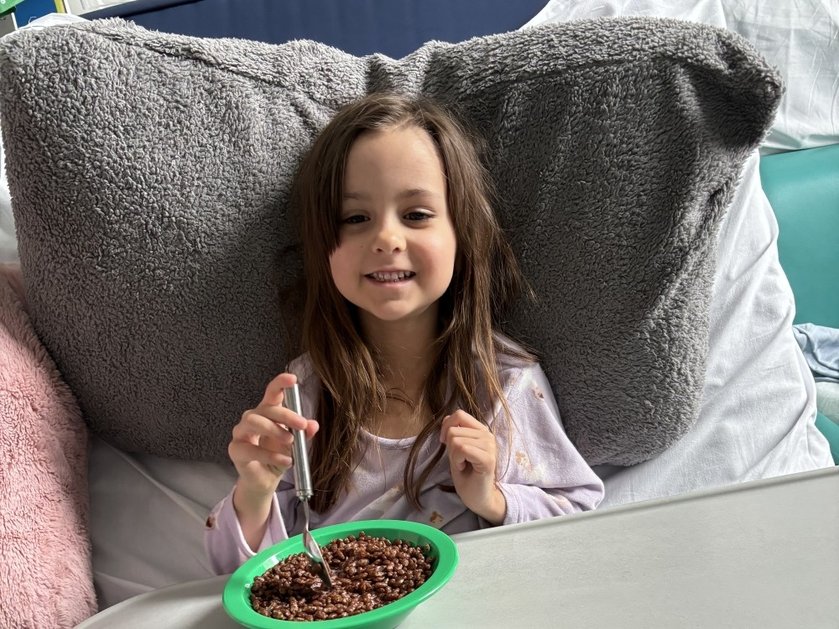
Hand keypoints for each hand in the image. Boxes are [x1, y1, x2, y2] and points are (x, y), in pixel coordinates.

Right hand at [229, 373, 318, 499]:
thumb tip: (313, 424)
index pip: (272, 393)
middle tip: (302, 425)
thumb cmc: (278, 455)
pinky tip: (285, 460)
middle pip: (266, 408)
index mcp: (267, 413)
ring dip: (274, 430)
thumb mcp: (296, 444)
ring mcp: (241, 433)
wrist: (265, 479)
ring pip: (253, 422)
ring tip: (290, 441)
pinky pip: (250, 449)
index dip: (280, 383)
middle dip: (286, 415)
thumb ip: (303, 433)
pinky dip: (271, 455)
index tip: (293, 379)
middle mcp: (252, 418)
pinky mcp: (235, 450)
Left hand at [440, 410, 505, 524]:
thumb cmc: (467, 475)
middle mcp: (487, 435)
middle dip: (449, 447)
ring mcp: (489, 446)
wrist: (478, 498)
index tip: (445, 443)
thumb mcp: (456, 449)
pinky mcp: (488, 459)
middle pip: (454, 429)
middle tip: (459, 460)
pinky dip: (457, 460)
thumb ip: (455, 432)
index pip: (459, 414)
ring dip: (454, 456)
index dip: (446, 427)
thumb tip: (446, 419)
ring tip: (464, 464)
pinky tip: (464, 468)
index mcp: (481, 430)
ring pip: (456, 440)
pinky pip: (462, 449)